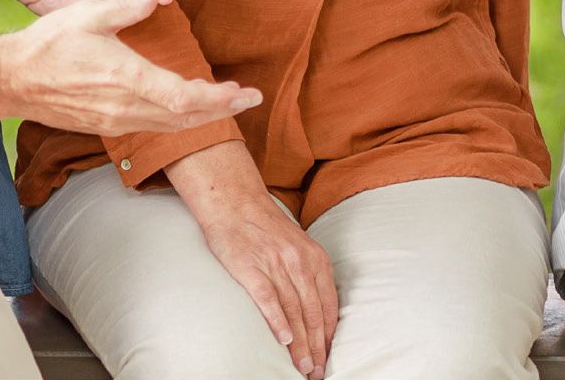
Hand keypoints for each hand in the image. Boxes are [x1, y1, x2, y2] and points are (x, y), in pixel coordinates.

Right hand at [0, 0, 260, 133]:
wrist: (11, 81)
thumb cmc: (47, 44)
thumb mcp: (88, 14)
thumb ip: (127, 3)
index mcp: (126, 78)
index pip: (184, 97)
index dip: (218, 98)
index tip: (244, 92)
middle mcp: (125, 107)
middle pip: (185, 117)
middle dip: (222, 109)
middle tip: (250, 99)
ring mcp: (115, 120)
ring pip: (170, 126)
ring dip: (202, 117)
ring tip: (228, 104)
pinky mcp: (105, 125)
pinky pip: (152, 127)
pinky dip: (177, 120)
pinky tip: (186, 110)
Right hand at [194, 183, 338, 379]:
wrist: (234, 202)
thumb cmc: (265, 227)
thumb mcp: (297, 246)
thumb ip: (309, 274)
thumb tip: (316, 310)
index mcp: (315, 258)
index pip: (328, 305)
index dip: (329, 335)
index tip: (328, 357)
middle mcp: (300, 262)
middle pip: (314, 313)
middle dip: (318, 347)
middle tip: (317, 371)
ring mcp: (276, 265)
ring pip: (294, 311)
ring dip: (301, 343)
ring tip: (303, 367)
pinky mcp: (251, 268)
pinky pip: (268, 299)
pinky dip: (277, 321)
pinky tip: (283, 341)